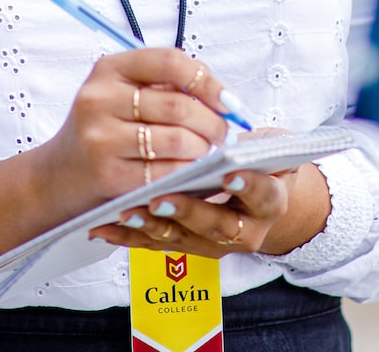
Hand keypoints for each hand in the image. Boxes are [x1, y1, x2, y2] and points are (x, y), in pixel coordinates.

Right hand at [0, 48, 235, 253]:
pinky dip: (187, 174)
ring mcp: (101, 138)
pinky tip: (191, 174)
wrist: (56, 176)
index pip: (170, 61)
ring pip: (177, 140)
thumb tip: (223, 99)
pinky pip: (165, 173)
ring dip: (203, 150)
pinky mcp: (107, 175)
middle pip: (178, 105)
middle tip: (222, 134)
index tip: (227, 100)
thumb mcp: (121, 95)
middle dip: (212, 122)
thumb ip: (165, 87)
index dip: (207, 80)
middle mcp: (100, 99)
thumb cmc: (102, 131)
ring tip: (207, 153)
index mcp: (109, 69)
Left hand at [87, 157, 332, 258]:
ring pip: (182, 239)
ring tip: (128, 211)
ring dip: (152, 226)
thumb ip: (259, 140)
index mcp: (271, 202)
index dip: (249, 186)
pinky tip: (106, 226)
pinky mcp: (186, 246)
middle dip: (188, 212)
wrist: (260, 197)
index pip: (263, 196)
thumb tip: (235, 133)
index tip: (231, 172)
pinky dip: (129, 237)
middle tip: (162, 198)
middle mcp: (245, 230)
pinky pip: (154, 244)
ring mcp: (213, 243)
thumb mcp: (272, 146)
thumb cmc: (262, 161)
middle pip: (217, 226)